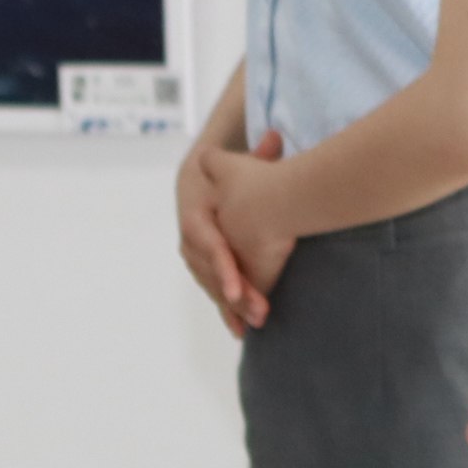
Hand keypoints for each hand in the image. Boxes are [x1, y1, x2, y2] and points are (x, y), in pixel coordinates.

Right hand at [174, 131, 289, 336]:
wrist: (203, 188)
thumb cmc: (228, 177)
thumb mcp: (240, 166)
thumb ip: (257, 157)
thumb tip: (276, 135)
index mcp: (197, 216)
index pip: (209, 248)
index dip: (224, 270)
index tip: (238, 289)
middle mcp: (192, 241)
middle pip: (211, 275)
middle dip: (234, 296)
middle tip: (257, 312)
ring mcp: (198, 258)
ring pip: (213, 287)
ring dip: (233, 308)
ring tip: (255, 324)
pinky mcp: (209, 270)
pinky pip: (217, 293)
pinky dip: (229, 312)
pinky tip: (242, 332)